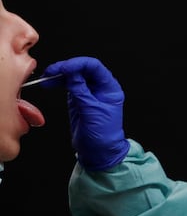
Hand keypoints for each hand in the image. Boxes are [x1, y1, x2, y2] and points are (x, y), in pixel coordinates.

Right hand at [41, 56, 129, 170]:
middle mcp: (100, 88)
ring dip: (60, 75)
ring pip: (74, 76)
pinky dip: (59, 83)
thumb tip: (72, 73)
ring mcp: (89, 92)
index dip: (79, 64)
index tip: (65, 68)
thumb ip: (81, 91)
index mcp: (110, 88)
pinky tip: (51, 83)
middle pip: (83, 69)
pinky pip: (69, 85)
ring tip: (47, 77)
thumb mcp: (91, 111)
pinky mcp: (79, 99)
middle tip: (51, 71)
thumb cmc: (103, 134)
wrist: (99, 151)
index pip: (95, 67)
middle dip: (67, 68)